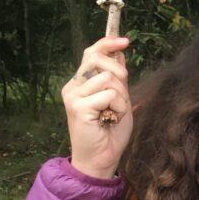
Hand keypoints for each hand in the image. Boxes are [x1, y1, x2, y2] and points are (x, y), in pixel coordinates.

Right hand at [62, 36, 132, 178]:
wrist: (102, 158)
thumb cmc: (111, 132)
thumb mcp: (119, 99)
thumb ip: (117, 79)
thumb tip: (119, 52)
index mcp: (81, 83)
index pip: (91, 53)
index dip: (107, 44)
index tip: (125, 41)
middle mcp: (73, 87)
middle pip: (98, 59)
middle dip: (119, 72)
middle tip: (122, 96)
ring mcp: (73, 97)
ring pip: (108, 78)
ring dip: (121, 97)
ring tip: (114, 114)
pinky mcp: (78, 107)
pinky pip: (109, 95)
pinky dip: (118, 107)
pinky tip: (111, 119)